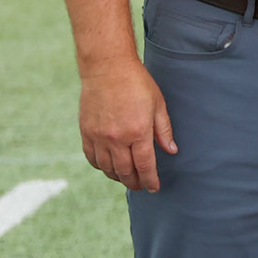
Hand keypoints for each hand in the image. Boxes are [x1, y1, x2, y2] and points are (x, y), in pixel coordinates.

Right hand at [79, 60, 174, 190]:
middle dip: (134, 182)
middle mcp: (116, 138)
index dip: (150, 180)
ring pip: (107, 168)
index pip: (145, 165)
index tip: (154, 188)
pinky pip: (92, 158)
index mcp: (138, 132)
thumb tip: (171, 151)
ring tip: (127, 179)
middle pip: (125, 171)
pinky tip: (108, 167)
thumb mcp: (158, 104)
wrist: (107, 69)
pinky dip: (101, 166)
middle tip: (140, 187)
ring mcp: (99, 137)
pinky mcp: (86, 133)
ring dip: (118, 177)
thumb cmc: (137, 84)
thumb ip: (164, 130)